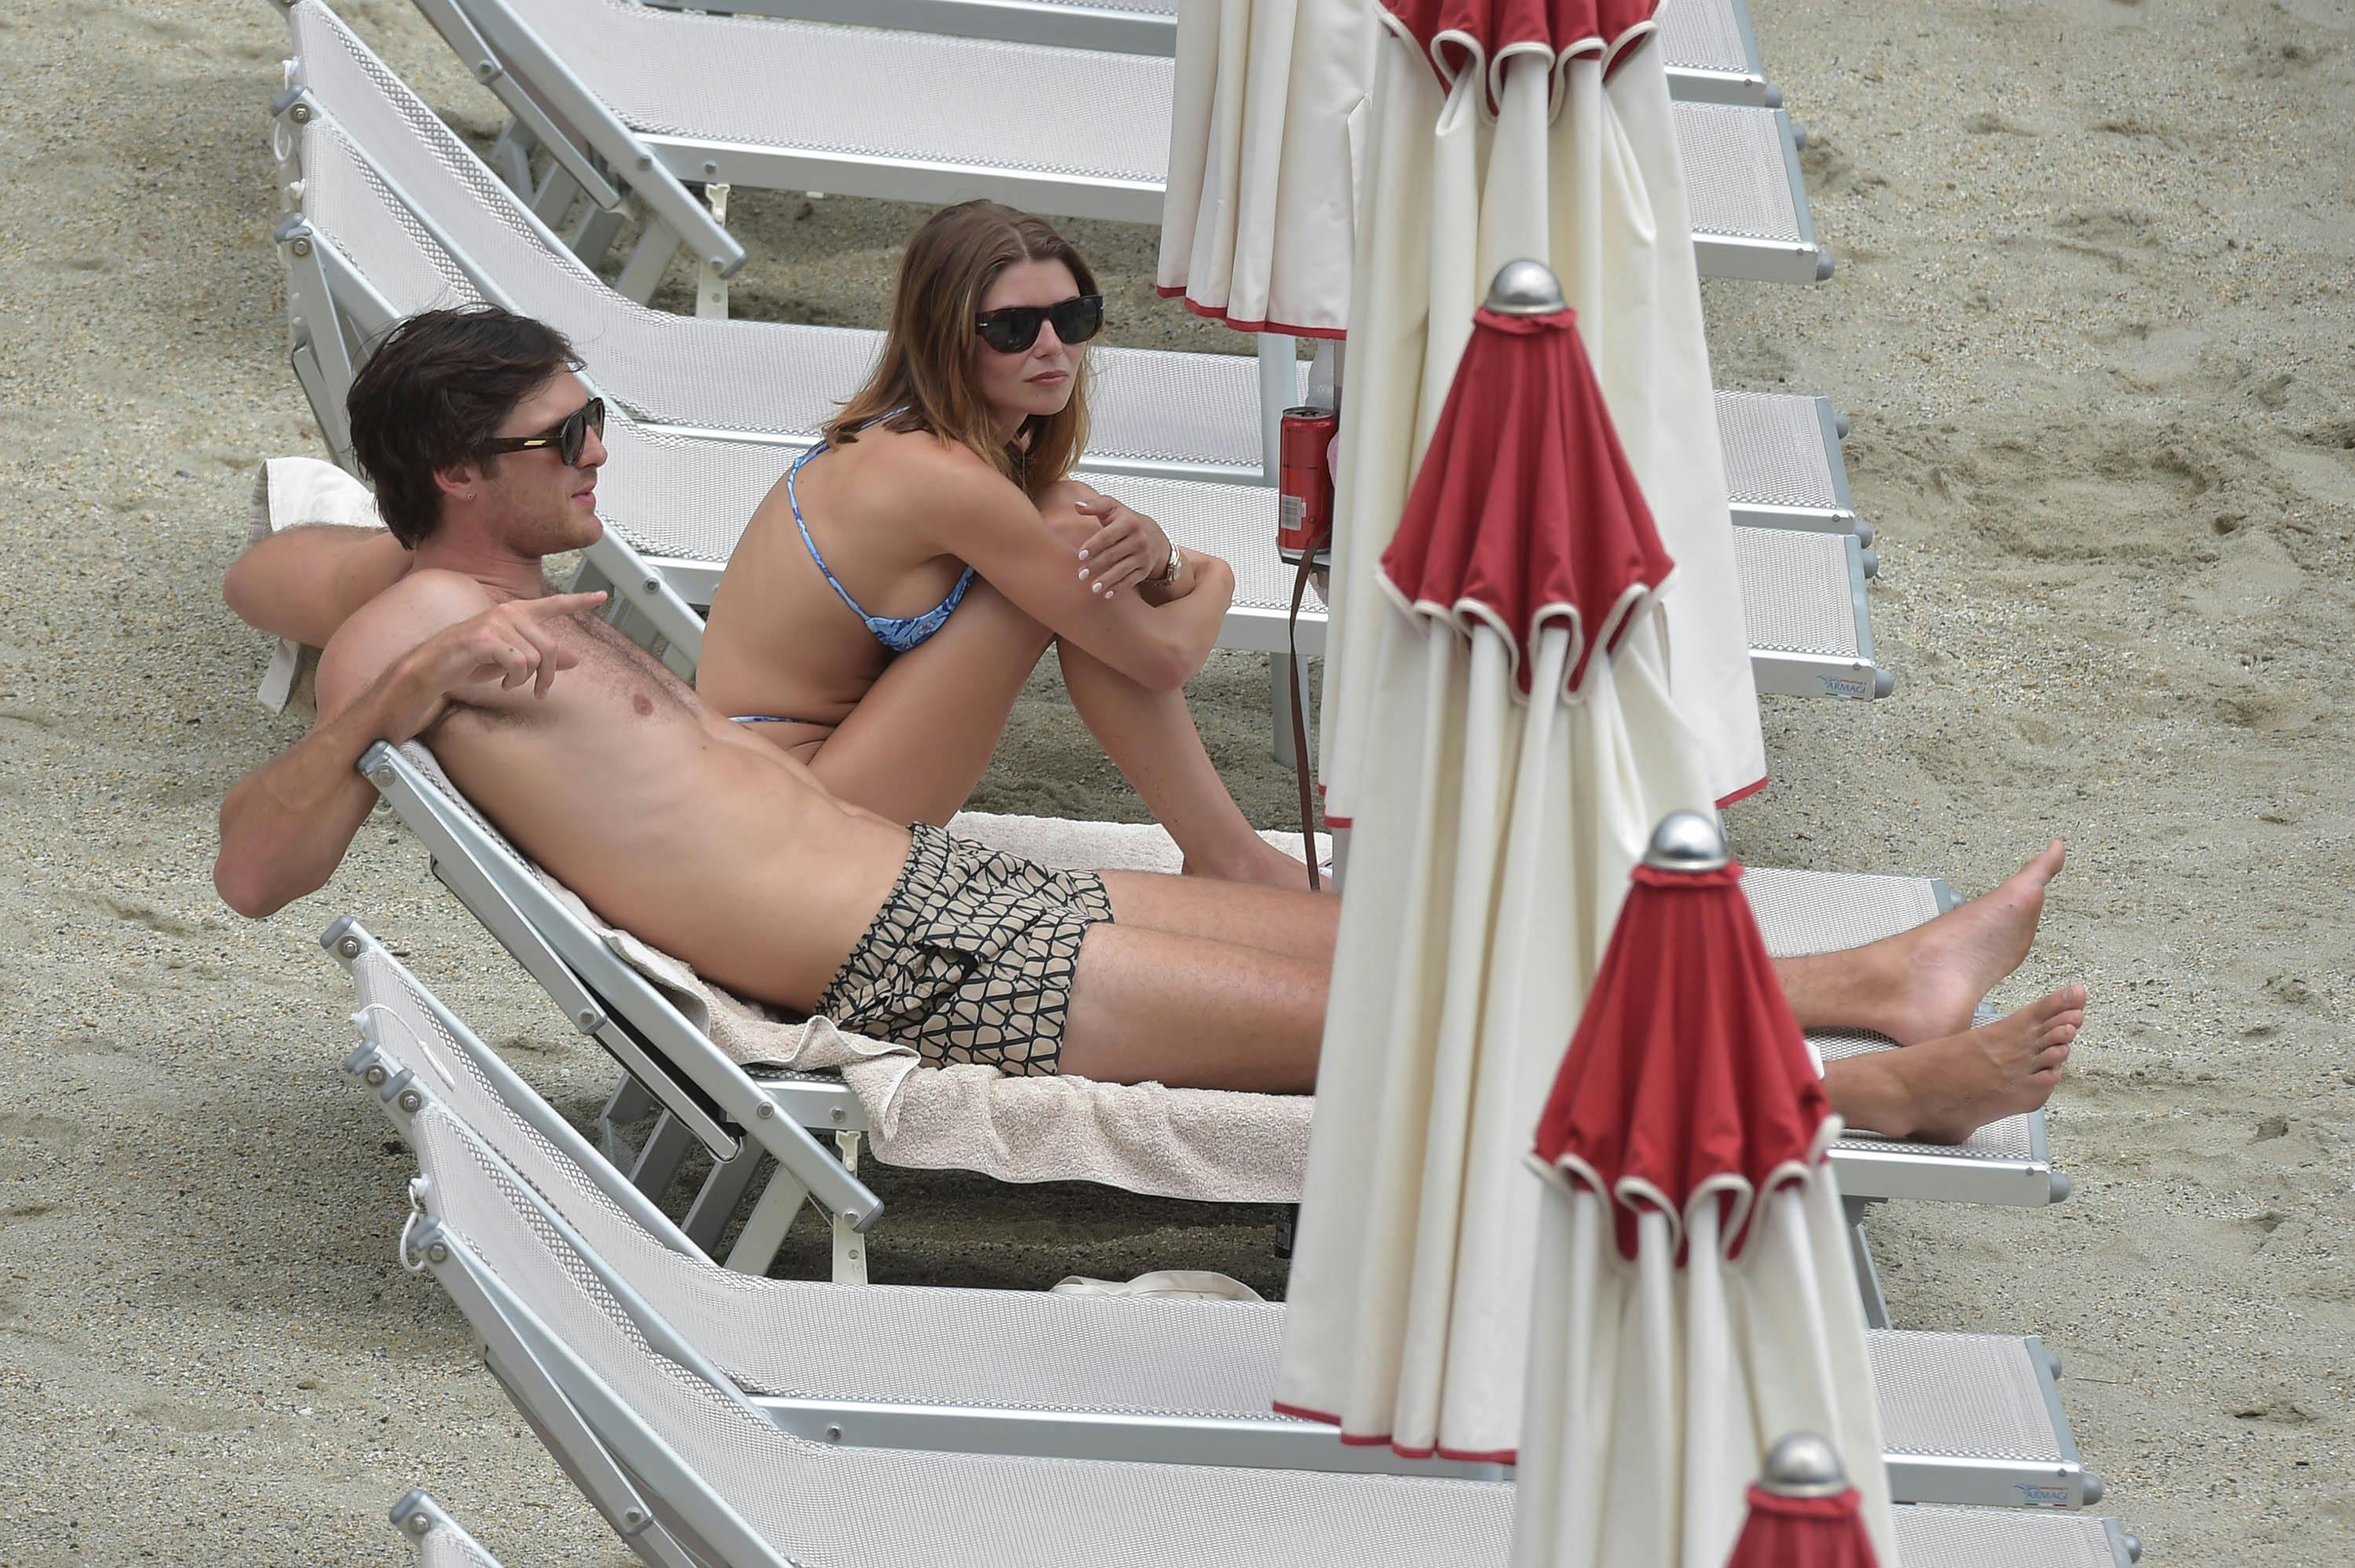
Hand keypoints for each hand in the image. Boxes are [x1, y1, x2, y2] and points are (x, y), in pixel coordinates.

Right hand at [384, 591, 606, 739]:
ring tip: (509, 682)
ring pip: (536, 657)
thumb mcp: (513, 660)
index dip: (580, 601)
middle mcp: (507, 612)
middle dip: (549, 675)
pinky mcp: (485, 638)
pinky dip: (513, 679)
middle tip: (539, 691)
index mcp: (515, 613)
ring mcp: (495, 623)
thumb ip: (542, 656)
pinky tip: (500, 682)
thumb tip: (575, 659)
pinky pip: (518, 663)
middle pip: (551, 646)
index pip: (553, 604)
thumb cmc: (470, 663)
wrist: (432, 670)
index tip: (603, 596)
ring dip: (526, 679)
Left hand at [1072, 495, 1172, 600]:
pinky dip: (1118, 588)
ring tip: (1093, 587)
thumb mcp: (1113, 507)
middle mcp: (1139, 539)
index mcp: (1129, 522)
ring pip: (1122, 570)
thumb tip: (1077, 506)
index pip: (1108, 536)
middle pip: (1114, 554)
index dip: (1094, 546)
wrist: (1154, 536)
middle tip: (1080, 574)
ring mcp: (1143, 556)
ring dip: (1107, 580)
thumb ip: (1095, 505)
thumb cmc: (1127, 521)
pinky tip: (1106, 594)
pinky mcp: (1144, 570)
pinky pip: (1131, 581)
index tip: (1080, 555)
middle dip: (1096, 565)